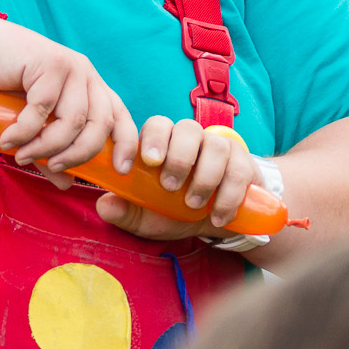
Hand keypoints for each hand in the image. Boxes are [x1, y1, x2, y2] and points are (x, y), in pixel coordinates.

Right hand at [0, 12, 137, 173]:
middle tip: (54, 167)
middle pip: (101, 124)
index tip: (120, 170)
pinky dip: (24, 131)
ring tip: (22, 155)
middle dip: (78, 154)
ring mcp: (70, 66)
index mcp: (90, 87)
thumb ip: (51, 152)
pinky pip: (43, 109)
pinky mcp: (49, 62)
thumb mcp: (33, 126)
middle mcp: (86, 75)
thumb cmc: (1, 87)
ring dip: (47, 146)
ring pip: (74, 121)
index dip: (126, 144)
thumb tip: (66, 183)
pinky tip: (7, 139)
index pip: (119, 116)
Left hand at [97, 114, 266, 240]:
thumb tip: (104, 204)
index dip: (151, 139)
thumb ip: (126, 212)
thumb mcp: (148, 218)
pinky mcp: (244, 163)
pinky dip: (228, 198)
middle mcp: (192, 139)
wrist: (216, 223)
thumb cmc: (175, 213)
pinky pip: (239, 172)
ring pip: (216, 147)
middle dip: (178, 158)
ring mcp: (220, 148)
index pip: (157, 124)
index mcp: (164, 144)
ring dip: (204, 179)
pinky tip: (218, 217)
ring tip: (194, 206)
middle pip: (187, 128)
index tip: (147, 163)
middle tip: (170, 188)